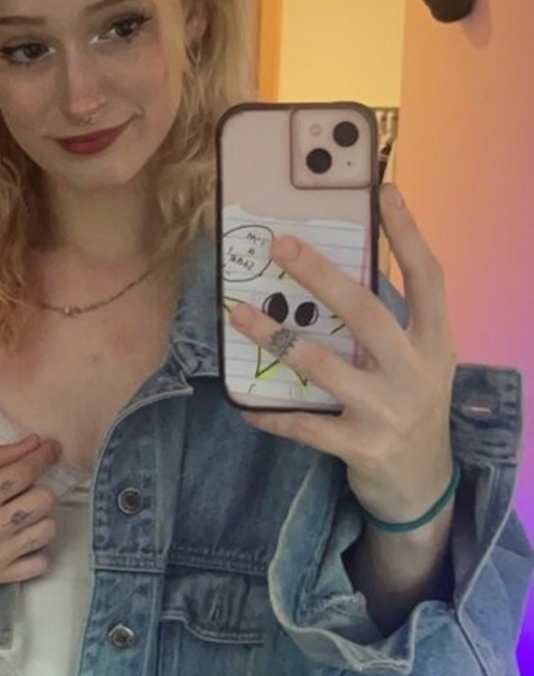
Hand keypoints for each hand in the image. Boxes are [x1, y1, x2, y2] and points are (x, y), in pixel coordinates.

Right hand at [0, 433, 60, 596]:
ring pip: (48, 529)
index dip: (45, 456)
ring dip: (38, 519)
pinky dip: (35, 550)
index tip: (53, 448)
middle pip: (45, 500)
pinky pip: (42, 562)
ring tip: (18, 516)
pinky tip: (18, 540)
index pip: (26, 472)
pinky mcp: (1, 577)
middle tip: (20, 491)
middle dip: (37, 489)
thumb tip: (36, 442)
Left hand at [228, 184, 457, 523]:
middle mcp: (416, 373)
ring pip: (326, 366)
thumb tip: (333, 271)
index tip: (384, 190)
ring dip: (278, 337)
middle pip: (369, 313)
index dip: (408, 233)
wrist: (423, 485)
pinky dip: (272, 414)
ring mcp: (388, 412)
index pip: (429, 278)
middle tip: (281, 245)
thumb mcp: (416, 362)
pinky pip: (305, 424)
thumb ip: (388, 324)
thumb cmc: (409, 406)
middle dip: (322, 276)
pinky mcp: (360, 446)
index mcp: (436, 343)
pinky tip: (244, 404)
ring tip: (240, 314)